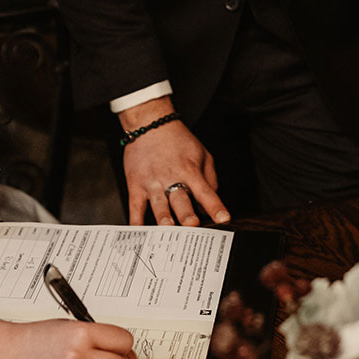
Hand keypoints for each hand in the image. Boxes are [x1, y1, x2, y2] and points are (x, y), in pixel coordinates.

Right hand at [119, 102, 229, 226]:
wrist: (149, 124)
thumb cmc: (177, 140)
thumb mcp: (202, 154)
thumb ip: (210, 179)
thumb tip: (211, 205)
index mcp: (190, 171)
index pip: (206, 191)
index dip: (215, 206)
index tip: (223, 219)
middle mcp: (171, 178)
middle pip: (180, 200)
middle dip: (187, 214)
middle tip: (193, 226)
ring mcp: (152, 183)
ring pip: (158, 205)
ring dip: (164, 219)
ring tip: (168, 231)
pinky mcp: (135, 186)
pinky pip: (135, 208)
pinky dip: (136, 222)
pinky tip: (138, 234)